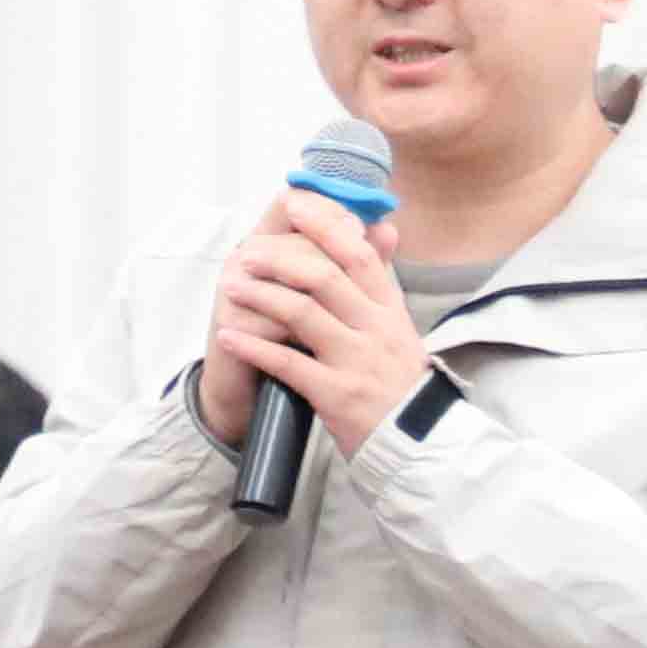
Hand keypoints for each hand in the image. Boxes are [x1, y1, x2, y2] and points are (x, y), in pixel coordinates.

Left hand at [210, 190, 430, 456]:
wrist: (417, 443)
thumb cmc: (397, 381)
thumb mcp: (400, 325)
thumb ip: (382, 280)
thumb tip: (383, 227)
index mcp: (389, 309)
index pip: (358, 253)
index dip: (324, 224)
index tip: (294, 204)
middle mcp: (375, 329)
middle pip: (324, 276)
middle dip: (279, 258)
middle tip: (247, 252)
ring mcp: (356, 361)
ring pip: (302, 313)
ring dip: (260, 295)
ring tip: (231, 287)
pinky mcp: (337, 394)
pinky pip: (289, 363)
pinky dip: (255, 347)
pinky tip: (229, 337)